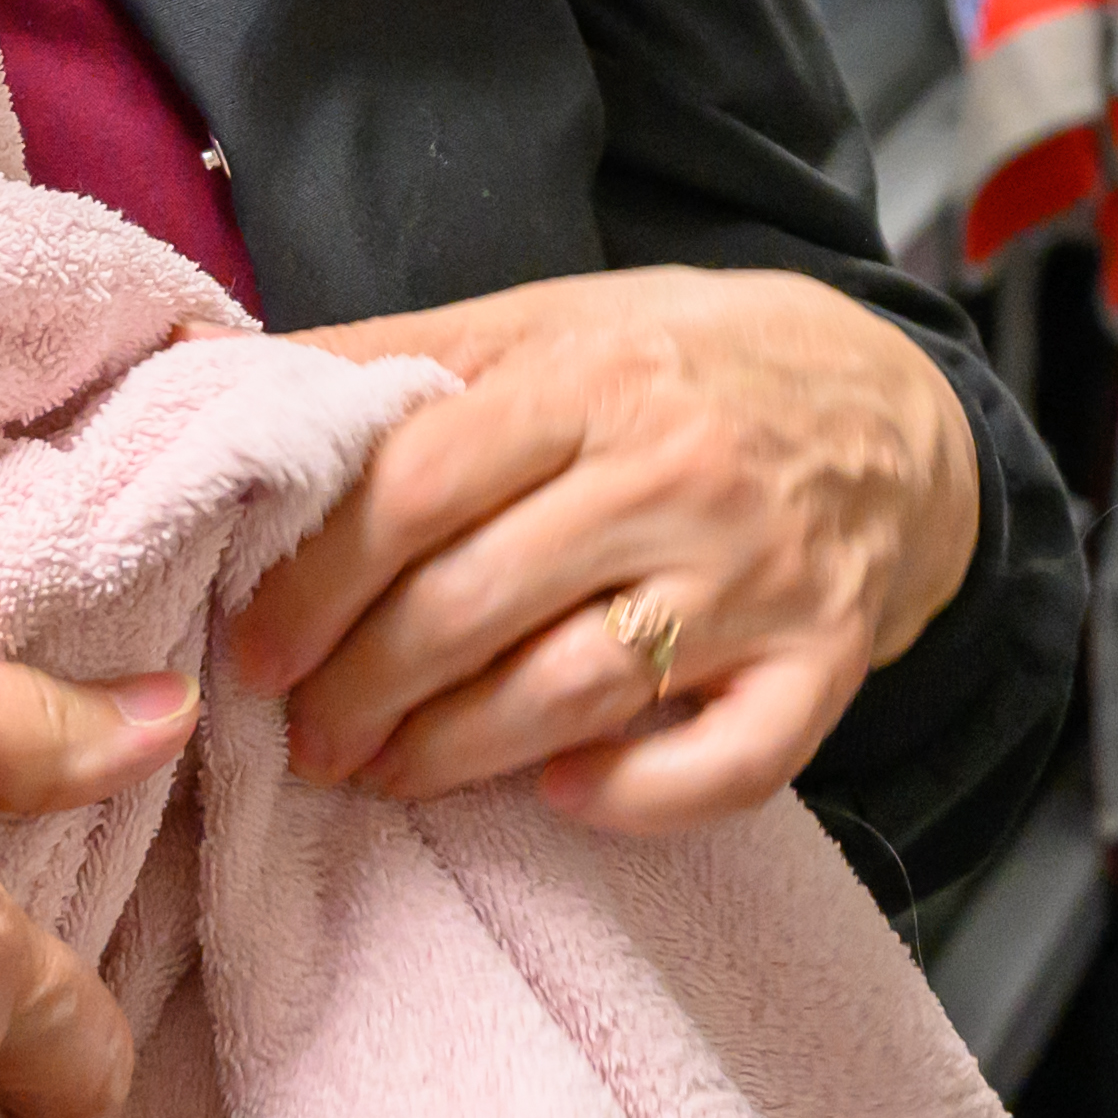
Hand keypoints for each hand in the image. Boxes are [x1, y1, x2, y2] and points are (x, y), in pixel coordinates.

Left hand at [221, 261, 981, 834]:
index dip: (315, 582)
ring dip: (455, 756)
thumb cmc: (694, 365)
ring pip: (575, 691)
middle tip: (305, 739)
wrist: (900, 402)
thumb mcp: (556, 319)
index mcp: (597, 378)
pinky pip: (727, 764)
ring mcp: (760, 576)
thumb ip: (399, 355)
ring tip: (384, 776)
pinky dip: (635, 798)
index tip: (256, 647)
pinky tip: (562, 798)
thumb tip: (217, 365)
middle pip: (476, 602)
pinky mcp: (825, 662)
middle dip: (362, 689)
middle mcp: (679, 474)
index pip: (417, 488)